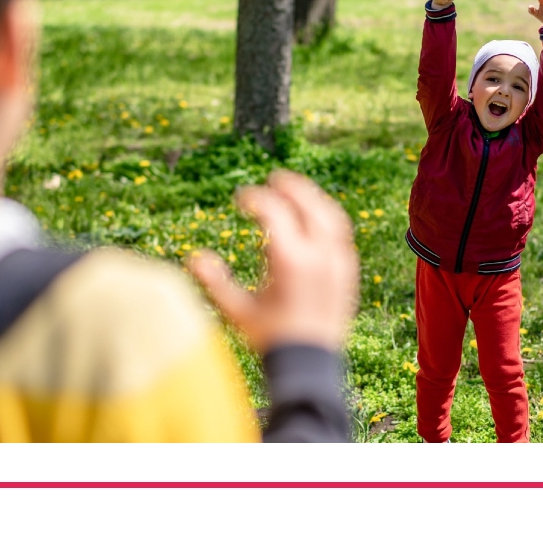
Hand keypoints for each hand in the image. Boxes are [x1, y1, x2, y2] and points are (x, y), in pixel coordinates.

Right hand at [189, 170, 358, 353]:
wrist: (311, 364)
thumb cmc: (271, 339)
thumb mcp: (238, 311)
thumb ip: (215, 283)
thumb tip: (193, 257)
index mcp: (291, 260)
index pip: (274, 211)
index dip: (255, 198)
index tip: (240, 198)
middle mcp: (320, 256)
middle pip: (308, 204)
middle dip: (290, 187)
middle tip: (274, 178)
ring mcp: (339, 262)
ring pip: (331, 216)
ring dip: (312, 198)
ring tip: (296, 192)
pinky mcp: (349, 272)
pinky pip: (341, 234)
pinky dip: (327, 218)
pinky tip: (315, 219)